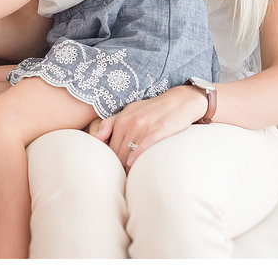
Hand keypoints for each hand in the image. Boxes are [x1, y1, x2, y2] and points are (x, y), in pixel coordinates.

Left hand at [89, 85, 207, 169]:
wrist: (180, 101)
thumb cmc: (153, 108)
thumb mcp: (130, 110)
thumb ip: (111, 122)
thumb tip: (98, 139)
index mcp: (121, 120)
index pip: (110, 146)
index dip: (112, 160)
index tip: (116, 169)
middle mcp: (129, 123)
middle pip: (118, 152)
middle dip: (119, 165)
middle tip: (122, 177)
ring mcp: (143, 127)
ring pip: (129, 152)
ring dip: (128, 166)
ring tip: (130, 176)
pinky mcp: (157, 131)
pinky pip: (143, 148)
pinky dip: (137, 157)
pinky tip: (134, 164)